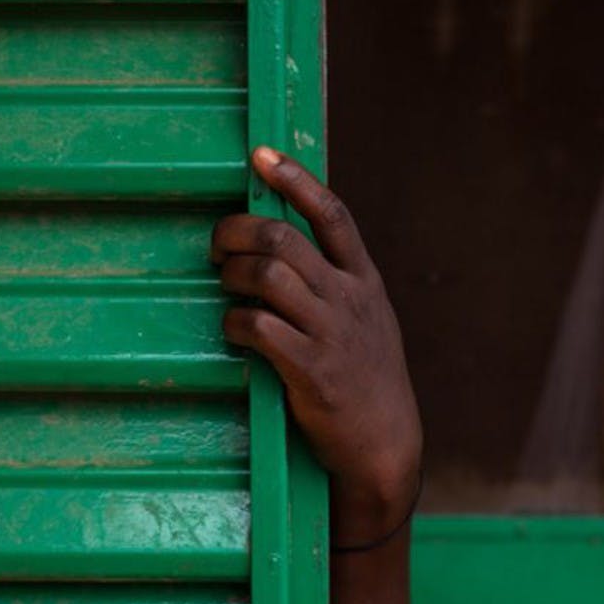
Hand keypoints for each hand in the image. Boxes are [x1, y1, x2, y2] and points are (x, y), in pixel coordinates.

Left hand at [211, 146, 421, 537]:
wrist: (385, 446)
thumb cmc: (368, 383)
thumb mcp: (369, 323)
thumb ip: (340, 287)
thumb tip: (290, 251)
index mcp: (365, 282)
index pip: (333, 215)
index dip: (296, 180)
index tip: (262, 156)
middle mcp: (349, 300)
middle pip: (286, 238)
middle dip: (239, 230)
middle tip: (218, 243)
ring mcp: (331, 334)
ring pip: (269, 275)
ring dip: (234, 273)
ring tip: (225, 284)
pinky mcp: (309, 370)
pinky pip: (259, 327)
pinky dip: (235, 322)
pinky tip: (233, 329)